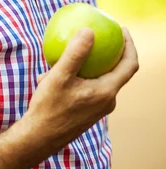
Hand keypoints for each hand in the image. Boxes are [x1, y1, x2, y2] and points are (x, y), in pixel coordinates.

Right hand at [21, 26, 138, 158]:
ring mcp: (98, 108)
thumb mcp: (59, 77)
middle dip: (107, 52)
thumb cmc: (49, 108)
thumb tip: (89, 30)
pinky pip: (87, 88)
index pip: (129, 65)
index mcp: (106, 92)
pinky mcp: (87, 112)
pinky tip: (51, 75)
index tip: (121, 29)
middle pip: (116, 71)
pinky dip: (75, 77)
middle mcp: (107, 101)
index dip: (130, 45)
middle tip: (96, 34)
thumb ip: (75, 53)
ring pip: (97, 79)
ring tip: (59, 58)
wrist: (38, 139)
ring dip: (83, 66)